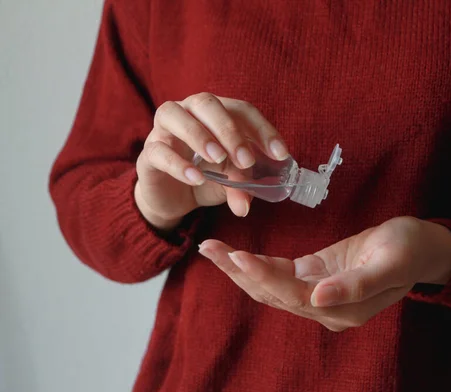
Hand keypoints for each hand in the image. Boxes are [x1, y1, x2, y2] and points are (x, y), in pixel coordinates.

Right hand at [135, 93, 288, 230]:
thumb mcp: (229, 182)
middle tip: (246, 159)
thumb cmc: (206, 177)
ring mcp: (164, 129)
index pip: (242, 110)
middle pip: (207, 104)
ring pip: (174, 114)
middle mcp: (188, 112)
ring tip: (218, 159)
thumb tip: (244, 207)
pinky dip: (178, 163)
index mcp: (216, 112)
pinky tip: (196, 177)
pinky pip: (158, 150)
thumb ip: (241, 187)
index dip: (262, 129)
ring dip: (199, 135)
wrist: (172, 197)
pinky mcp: (148, 153)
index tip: (280, 154)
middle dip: (229, 130)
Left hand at [199, 217, 450, 331]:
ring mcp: (318, 293)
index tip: (239, 256)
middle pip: (273, 294)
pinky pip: (280, 273)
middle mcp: (325, 307)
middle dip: (239, 273)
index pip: (293, 296)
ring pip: (271, 285)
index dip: (265, 277)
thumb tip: (318, 299)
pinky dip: (257, 263)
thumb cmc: (410, 249)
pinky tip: (236, 254)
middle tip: (209, 249)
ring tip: (212, 249)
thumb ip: (358, 285)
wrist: (421, 246)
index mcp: (343, 310)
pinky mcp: (315, 275)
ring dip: (241, 269)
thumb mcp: (391, 263)